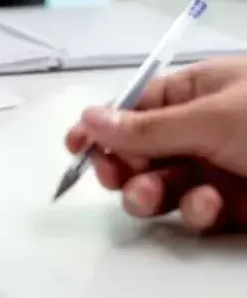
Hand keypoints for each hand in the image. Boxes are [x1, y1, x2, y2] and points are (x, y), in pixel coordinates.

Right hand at [65, 58, 246, 231]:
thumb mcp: (213, 118)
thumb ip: (149, 128)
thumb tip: (90, 120)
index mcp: (196, 93)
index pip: (133, 108)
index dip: (101, 127)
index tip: (74, 146)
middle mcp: (201, 130)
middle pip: (138, 152)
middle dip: (121, 166)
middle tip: (113, 175)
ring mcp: (217, 169)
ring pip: (160, 186)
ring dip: (148, 193)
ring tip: (149, 195)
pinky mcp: (234, 206)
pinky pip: (195, 212)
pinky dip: (195, 213)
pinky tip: (208, 205)